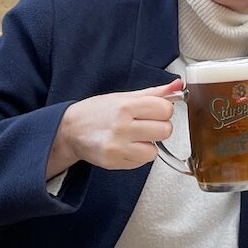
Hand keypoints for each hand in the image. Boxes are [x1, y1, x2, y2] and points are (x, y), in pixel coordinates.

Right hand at [47, 79, 183, 178]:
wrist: (70, 130)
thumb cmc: (97, 111)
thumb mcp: (124, 96)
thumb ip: (154, 93)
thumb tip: (178, 85)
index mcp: (126, 106)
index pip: (165, 109)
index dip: (163, 111)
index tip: (154, 111)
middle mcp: (121, 127)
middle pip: (165, 130)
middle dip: (159, 127)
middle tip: (145, 124)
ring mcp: (117, 147)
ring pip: (155, 150)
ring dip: (149, 144)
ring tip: (134, 137)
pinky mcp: (114, 162)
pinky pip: (142, 162)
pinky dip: (138, 155)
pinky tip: (126, 146)